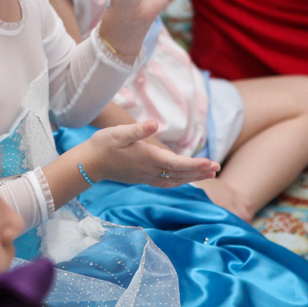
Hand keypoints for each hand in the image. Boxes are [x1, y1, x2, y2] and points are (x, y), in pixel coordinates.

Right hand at [82, 121, 218, 185]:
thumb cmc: (102, 145)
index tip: (211, 163)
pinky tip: (184, 180)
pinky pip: (166, 182)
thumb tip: (154, 124)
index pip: (177, 163)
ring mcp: (146, 176)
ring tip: (209, 174)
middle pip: (180, 173)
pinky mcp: (142, 178)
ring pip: (175, 179)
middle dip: (200, 171)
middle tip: (218, 167)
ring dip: (193, 177)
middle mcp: (149, 170)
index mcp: (147, 158)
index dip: (195, 164)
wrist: (89, 164)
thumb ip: (137, 130)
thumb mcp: (118, 133)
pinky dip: (180, 181)